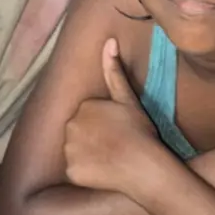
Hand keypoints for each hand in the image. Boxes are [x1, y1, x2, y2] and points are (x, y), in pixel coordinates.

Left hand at [62, 39, 165, 194]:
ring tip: (110, 160)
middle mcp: (71, 125)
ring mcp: (69, 149)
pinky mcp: (72, 170)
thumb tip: (109, 41)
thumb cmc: (140, 132)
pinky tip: (104, 173)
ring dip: (88, 155)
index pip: (88, 115)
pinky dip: (86, 173)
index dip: (104, 124)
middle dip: (92, 138)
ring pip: (75, 151)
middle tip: (115, 146)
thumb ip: (114, 71)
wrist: (145, 166)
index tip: (118, 130)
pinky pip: (75, 170)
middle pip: (78, 131)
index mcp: (84, 106)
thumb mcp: (128, 98)